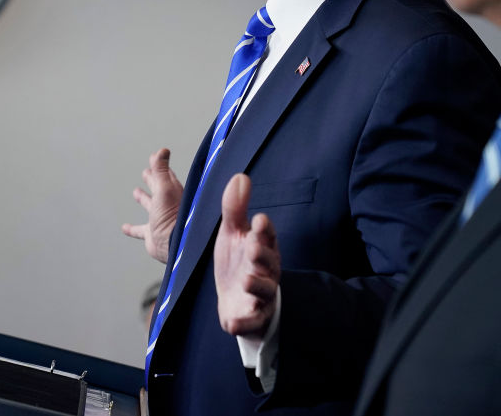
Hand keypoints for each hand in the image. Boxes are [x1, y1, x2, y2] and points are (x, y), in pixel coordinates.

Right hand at [121, 148, 182, 263]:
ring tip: (136, 192)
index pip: (166, 175)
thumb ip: (161, 170)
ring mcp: (160, 220)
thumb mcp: (165, 188)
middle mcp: (168, 206)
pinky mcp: (153, 235)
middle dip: (152, 180)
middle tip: (145, 172)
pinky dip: (132, 229)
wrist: (178, 245)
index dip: (160, 166)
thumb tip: (163, 150)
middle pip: (159, 189)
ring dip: (144, 199)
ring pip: (150, 207)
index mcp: (174, 192)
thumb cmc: (174, 217)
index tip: (154, 157)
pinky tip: (125, 227)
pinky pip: (140, 230)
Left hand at [214, 173, 280, 337]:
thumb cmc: (237, 262)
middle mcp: (267, 270)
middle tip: (252, 247)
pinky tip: (231, 324)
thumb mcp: (233, 234)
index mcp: (263, 247)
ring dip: (257, 285)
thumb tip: (240, 176)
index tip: (258, 220)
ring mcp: (262, 294)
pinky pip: (252, 320)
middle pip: (269, 261)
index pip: (267, 235)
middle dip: (262, 255)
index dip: (263, 229)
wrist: (234, 299)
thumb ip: (235, 208)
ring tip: (246, 279)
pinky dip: (243, 323)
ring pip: (265, 290)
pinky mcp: (254, 316)